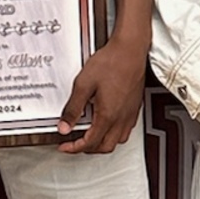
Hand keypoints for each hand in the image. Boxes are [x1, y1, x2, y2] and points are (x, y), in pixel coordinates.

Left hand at [58, 32, 146, 152]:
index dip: (74, 148)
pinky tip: (107, 124)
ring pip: (118, 140)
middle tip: (75, 143)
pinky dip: (114, 133)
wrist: (130, 50)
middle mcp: (121, 118)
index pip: (90, 142)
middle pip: (105, 147)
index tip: (65, 146)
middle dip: (88, 149)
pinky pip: (126, 130)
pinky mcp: (135, 107)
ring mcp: (130, 113)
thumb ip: (73, 108)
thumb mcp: (83, 84)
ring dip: (103, 143)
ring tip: (90, 136)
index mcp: (107, 115)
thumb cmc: (111, 62)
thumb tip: (64, 126)